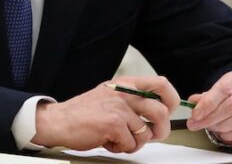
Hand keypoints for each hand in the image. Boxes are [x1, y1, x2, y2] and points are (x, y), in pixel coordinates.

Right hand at [32, 76, 179, 152]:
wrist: (59, 121)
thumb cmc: (83, 112)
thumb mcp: (110, 95)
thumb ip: (131, 99)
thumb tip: (157, 112)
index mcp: (125, 84)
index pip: (161, 84)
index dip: (172, 99)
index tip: (170, 111)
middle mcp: (124, 93)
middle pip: (161, 112)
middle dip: (160, 131)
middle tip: (150, 136)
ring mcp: (119, 108)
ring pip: (146, 133)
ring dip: (135, 143)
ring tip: (119, 138)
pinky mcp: (113, 124)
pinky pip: (131, 144)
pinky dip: (120, 148)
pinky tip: (107, 141)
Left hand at [186, 71, 231, 148]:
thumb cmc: (228, 99)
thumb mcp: (214, 94)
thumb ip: (203, 98)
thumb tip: (192, 102)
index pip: (223, 89)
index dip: (208, 103)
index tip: (195, 114)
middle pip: (231, 105)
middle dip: (210, 117)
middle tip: (195, 124)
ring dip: (221, 126)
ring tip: (209, 127)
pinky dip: (231, 133)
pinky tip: (223, 132)